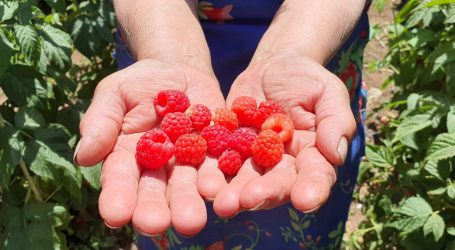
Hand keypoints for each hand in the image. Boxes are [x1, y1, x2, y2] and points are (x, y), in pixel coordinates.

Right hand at [74, 59, 224, 235]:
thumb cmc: (140, 83)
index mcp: (127, 156)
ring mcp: (188, 162)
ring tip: (191, 221)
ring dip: (189, 203)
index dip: (118, 196)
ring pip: (188, 186)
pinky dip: (218, 181)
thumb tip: (84, 157)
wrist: (180, 71)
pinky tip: (219, 191)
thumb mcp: (115, 94)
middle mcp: (158, 166)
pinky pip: (218, 168)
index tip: (115, 215)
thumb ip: (101, 122)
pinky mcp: (215, 153)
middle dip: (155, 209)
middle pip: (155, 191)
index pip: (120, 178)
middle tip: (155, 224)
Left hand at [210, 53, 355, 216]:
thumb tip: (336, 155)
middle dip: (264, 194)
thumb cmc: (307, 80)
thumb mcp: (327, 93)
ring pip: (246, 180)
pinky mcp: (231, 148)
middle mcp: (283, 164)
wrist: (274, 67)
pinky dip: (213, 173)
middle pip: (276, 183)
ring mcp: (255, 159)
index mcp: (313, 155)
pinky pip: (221, 161)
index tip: (304, 201)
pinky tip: (203, 182)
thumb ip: (335, 121)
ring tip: (222, 202)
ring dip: (234, 192)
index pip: (316, 175)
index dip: (312, 189)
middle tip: (248, 200)